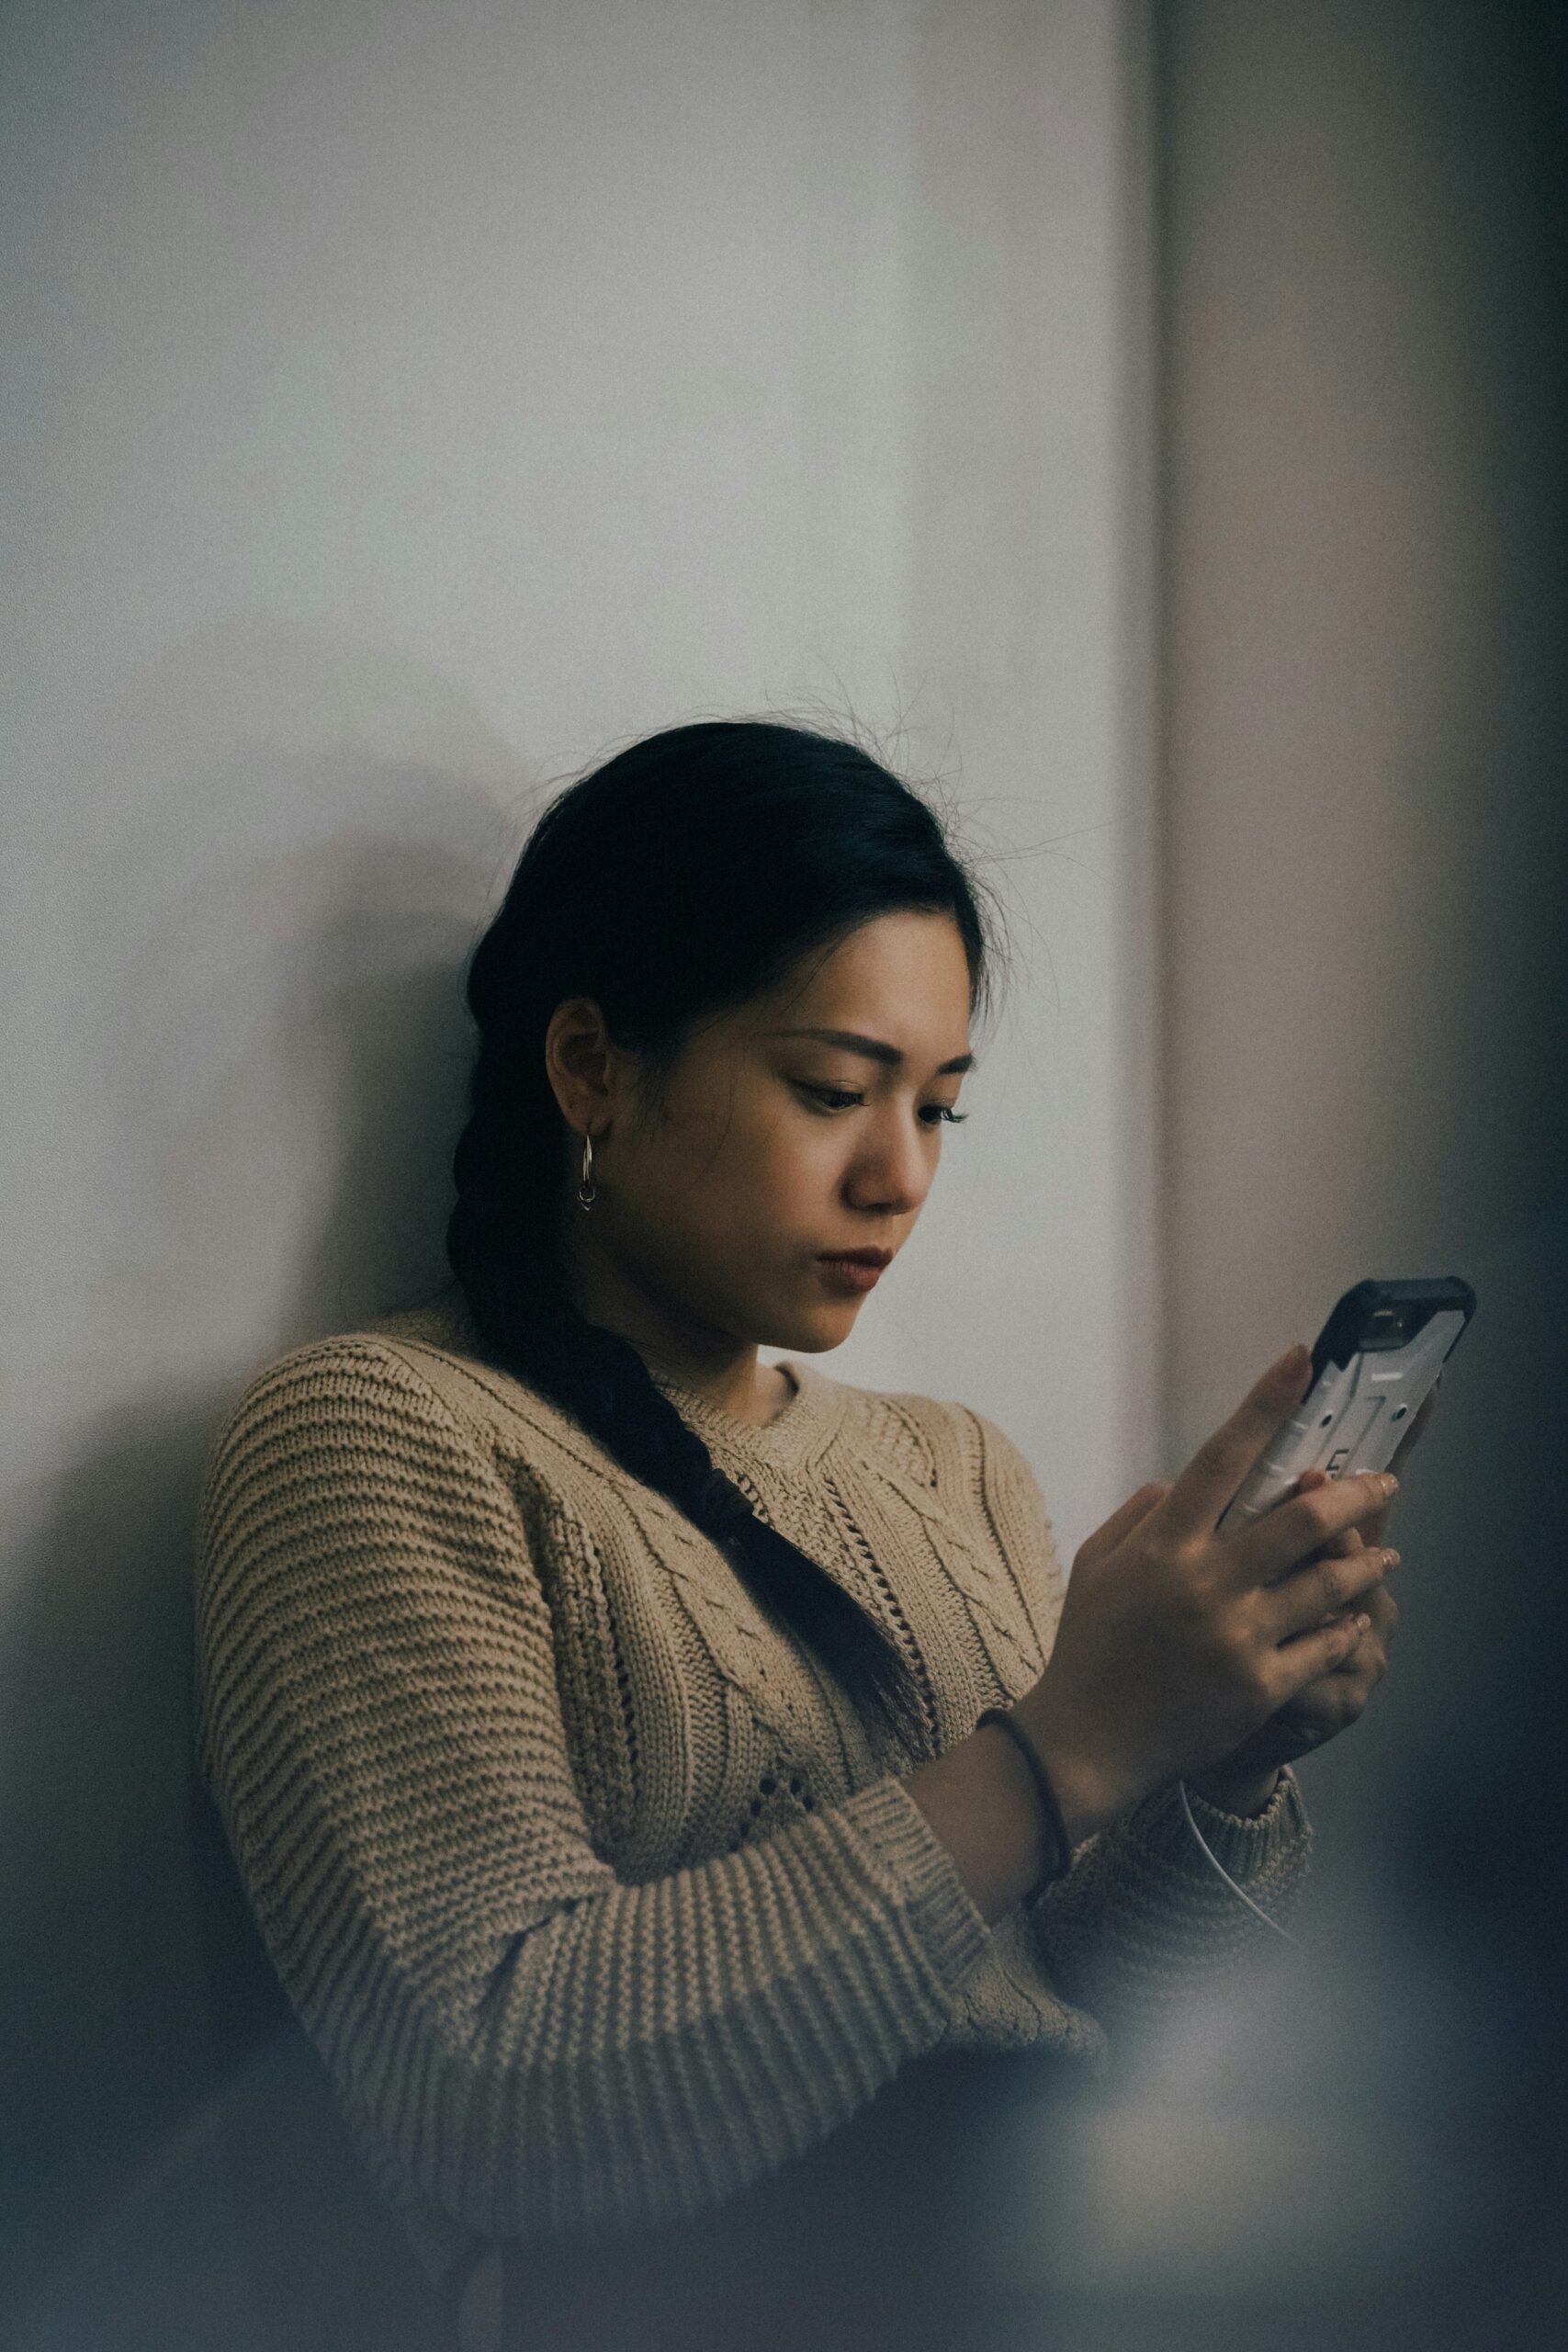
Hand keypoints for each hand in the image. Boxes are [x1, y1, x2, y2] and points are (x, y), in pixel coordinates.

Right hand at [1016, 1345, 1400, 1841]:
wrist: (1087, 1740)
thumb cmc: (1089, 1646)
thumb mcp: (1096, 1565)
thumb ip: (1142, 1515)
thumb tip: (1185, 1483)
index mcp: (1164, 1544)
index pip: (1222, 1456)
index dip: (1265, 1405)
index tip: (1301, 1361)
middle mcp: (1206, 1582)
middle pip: (1301, 1519)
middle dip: (1354, 1494)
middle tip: (1381, 1483)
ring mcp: (1238, 1636)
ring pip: (1327, 1582)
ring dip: (1365, 1562)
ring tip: (1385, 1555)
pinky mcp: (1261, 1685)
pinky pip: (1324, 1644)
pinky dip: (1346, 1625)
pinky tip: (1355, 1616)